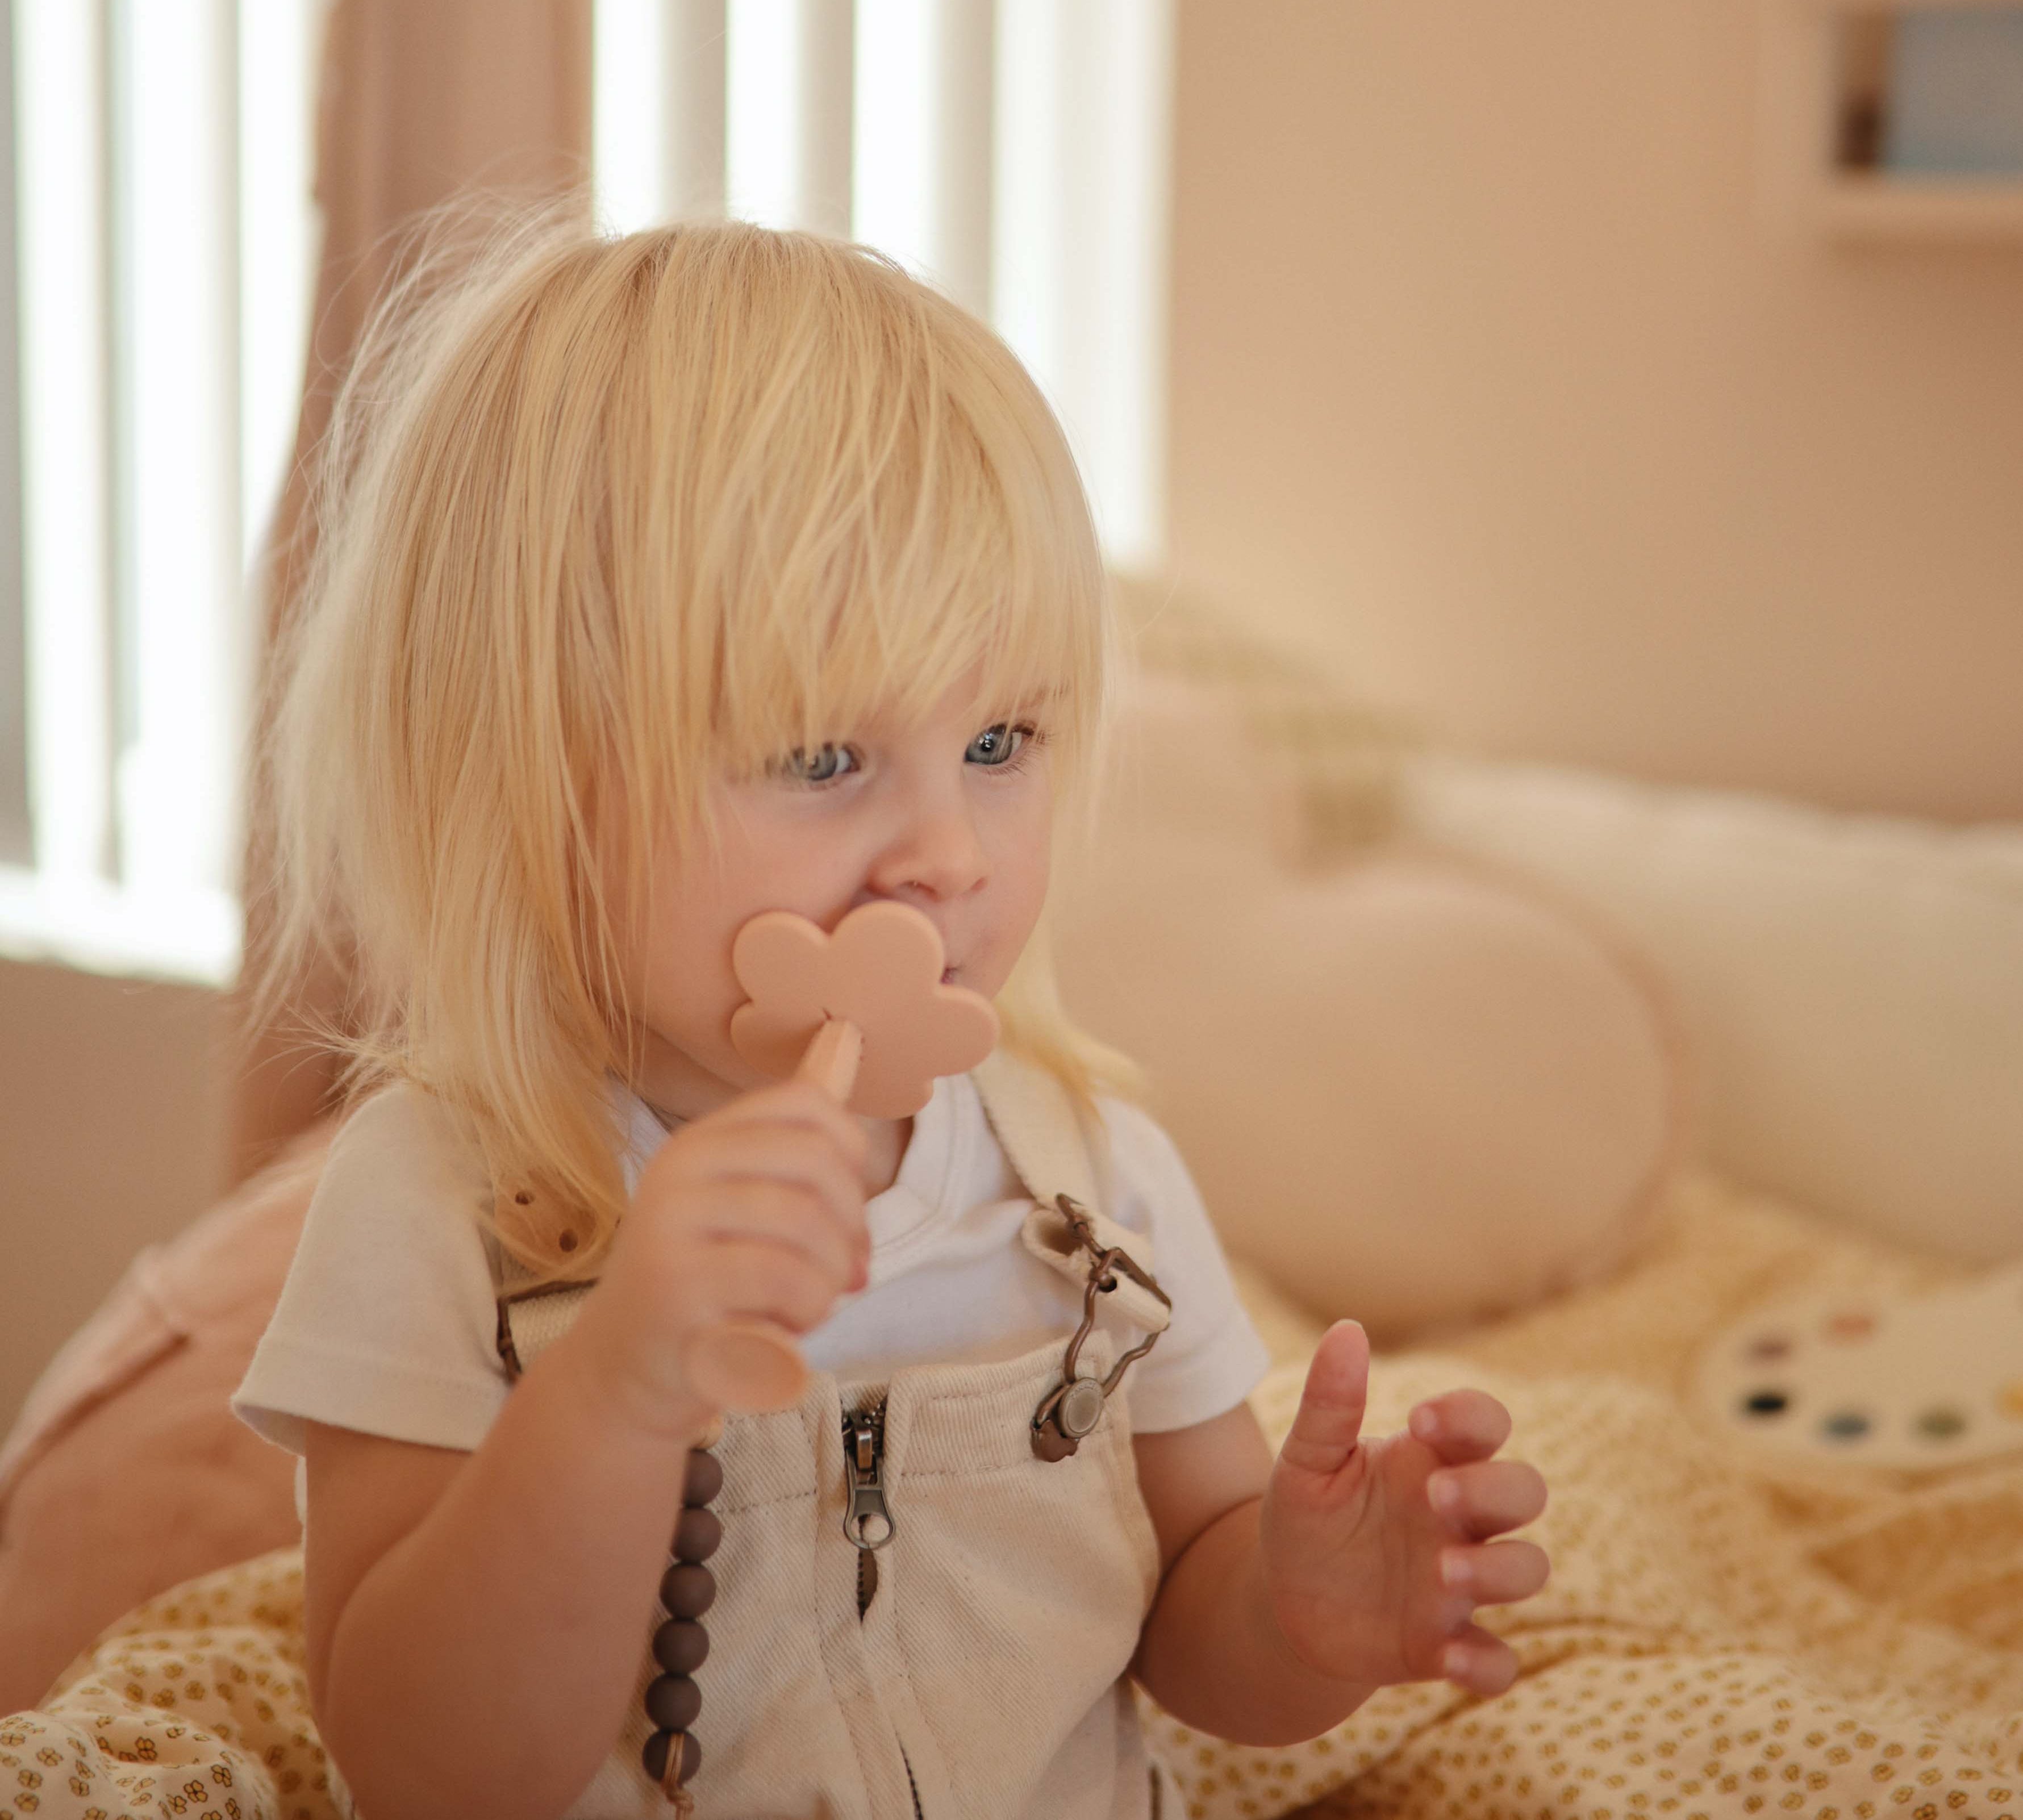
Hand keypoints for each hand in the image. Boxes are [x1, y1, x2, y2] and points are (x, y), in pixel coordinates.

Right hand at [572, 1081, 873, 1436]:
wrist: (624, 1374)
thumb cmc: (704, 1291)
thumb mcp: (743, 1210)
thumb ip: (791, 1146)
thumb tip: (845, 1041)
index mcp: (701, 1142)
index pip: (807, 1105)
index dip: (851, 1158)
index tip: (844, 1211)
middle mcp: (679, 1168)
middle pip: (818, 1164)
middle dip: (852, 1228)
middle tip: (844, 1274)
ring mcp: (672, 1222)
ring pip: (809, 1225)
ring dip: (832, 1279)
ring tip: (807, 1304)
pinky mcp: (677, 1283)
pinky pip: (788, 1277)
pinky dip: (808, 1310)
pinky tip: (784, 1326)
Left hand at [1258, 1320, 1547, 1697]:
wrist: (1283, 1603)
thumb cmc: (1307, 1519)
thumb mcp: (1306, 1460)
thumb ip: (1328, 1402)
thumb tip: (1346, 1329)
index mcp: (1430, 1462)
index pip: (1485, 1422)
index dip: (1470, 1416)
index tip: (1420, 1421)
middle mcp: (1459, 1519)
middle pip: (1526, 1490)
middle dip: (1496, 1490)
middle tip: (1435, 1498)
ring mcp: (1460, 1583)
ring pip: (1528, 1567)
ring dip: (1499, 1571)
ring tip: (1442, 1572)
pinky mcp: (1446, 1644)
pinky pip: (1499, 1661)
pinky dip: (1488, 1663)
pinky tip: (1447, 1658)